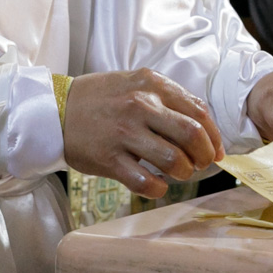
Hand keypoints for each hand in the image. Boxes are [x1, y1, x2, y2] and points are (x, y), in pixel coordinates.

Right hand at [62, 69, 223, 198]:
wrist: (55, 110)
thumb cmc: (102, 98)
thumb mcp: (137, 83)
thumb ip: (168, 97)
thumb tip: (203, 125)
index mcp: (152, 85)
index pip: (198, 112)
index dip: (214, 136)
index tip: (216, 150)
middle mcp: (141, 106)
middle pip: (192, 135)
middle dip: (205, 156)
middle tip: (202, 165)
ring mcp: (124, 133)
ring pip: (174, 160)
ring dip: (185, 173)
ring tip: (180, 174)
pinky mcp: (109, 159)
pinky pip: (145, 182)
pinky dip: (159, 189)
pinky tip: (158, 186)